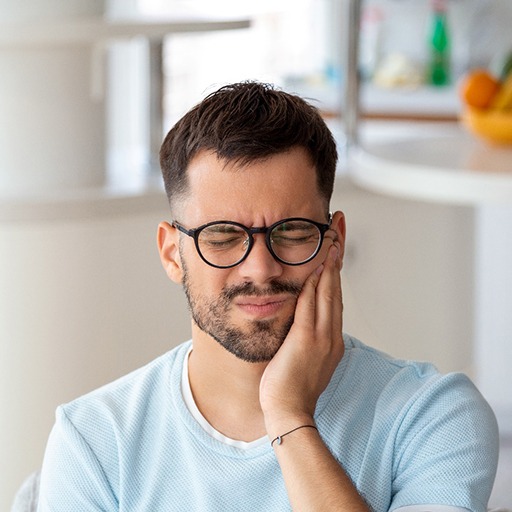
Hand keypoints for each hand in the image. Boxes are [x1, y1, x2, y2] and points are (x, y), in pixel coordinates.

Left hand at [259, 240, 343, 435]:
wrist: (289, 411)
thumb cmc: (291, 386)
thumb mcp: (304, 357)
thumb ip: (306, 336)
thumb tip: (301, 320)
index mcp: (331, 339)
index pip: (334, 297)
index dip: (336, 271)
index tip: (335, 249)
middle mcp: (331, 334)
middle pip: (336, 288)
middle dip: (337, 258)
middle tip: (338, 232)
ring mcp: (322, 337)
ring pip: (328, 293)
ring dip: (330, 264)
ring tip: (331, 239)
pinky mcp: (307, 340)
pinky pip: (311, 306)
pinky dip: (316, 284)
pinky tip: (317, 266)